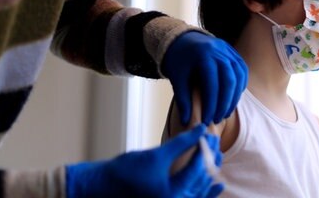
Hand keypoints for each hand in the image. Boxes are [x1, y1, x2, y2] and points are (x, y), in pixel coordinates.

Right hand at [65, 124, 222, 197]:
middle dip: (210, 160)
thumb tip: (202, 128)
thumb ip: (181, 142)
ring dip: (210, 174)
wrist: (100, 188)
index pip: (196, 170)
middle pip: (201, 182)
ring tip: (218, 156)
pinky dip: (204, 191)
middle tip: (215, 142)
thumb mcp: (156, 155)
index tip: (209, 134)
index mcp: (171, 195)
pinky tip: (217, 183)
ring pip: (200, 193)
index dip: (204, 149)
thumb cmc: (125, 171)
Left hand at [162, 31, 247, 124]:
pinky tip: (233, 98)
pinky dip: (240, 85)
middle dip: (225, 103)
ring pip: (238, 76)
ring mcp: (228, 50)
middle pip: (229, 81)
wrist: (182, 40)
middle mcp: (219, 50)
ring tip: (225, 113)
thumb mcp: (177, 79)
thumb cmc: (178, 61)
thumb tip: (187, 122)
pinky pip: (242, 70)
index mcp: (203, 55)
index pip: (211, 84)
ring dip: (234, 97)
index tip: (206, 120)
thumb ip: (183, 99)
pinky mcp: (233, 52)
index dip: (211, 104)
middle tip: (218, 119)